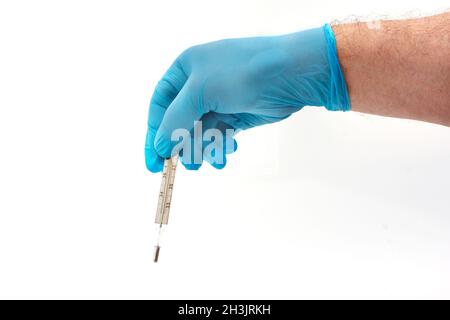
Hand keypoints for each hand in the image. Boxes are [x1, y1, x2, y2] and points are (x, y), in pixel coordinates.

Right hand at [145, 24, 349, 171]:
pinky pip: (219, 136)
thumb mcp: (200, 91)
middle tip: (186, 165)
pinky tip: (226, 152)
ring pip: (199, 133)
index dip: (154, 134)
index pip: (160, 106)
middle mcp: (199, 84)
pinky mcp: (236, 115)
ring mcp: (219, 101)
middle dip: (182, 145)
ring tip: (208, 160)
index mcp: (185, 69)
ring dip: (202, 149)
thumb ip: (175, 120)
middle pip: (179, 122)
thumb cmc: (243, 72)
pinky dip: (219, 147)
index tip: (154, 162)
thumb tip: (160, 146)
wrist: (292, 74)